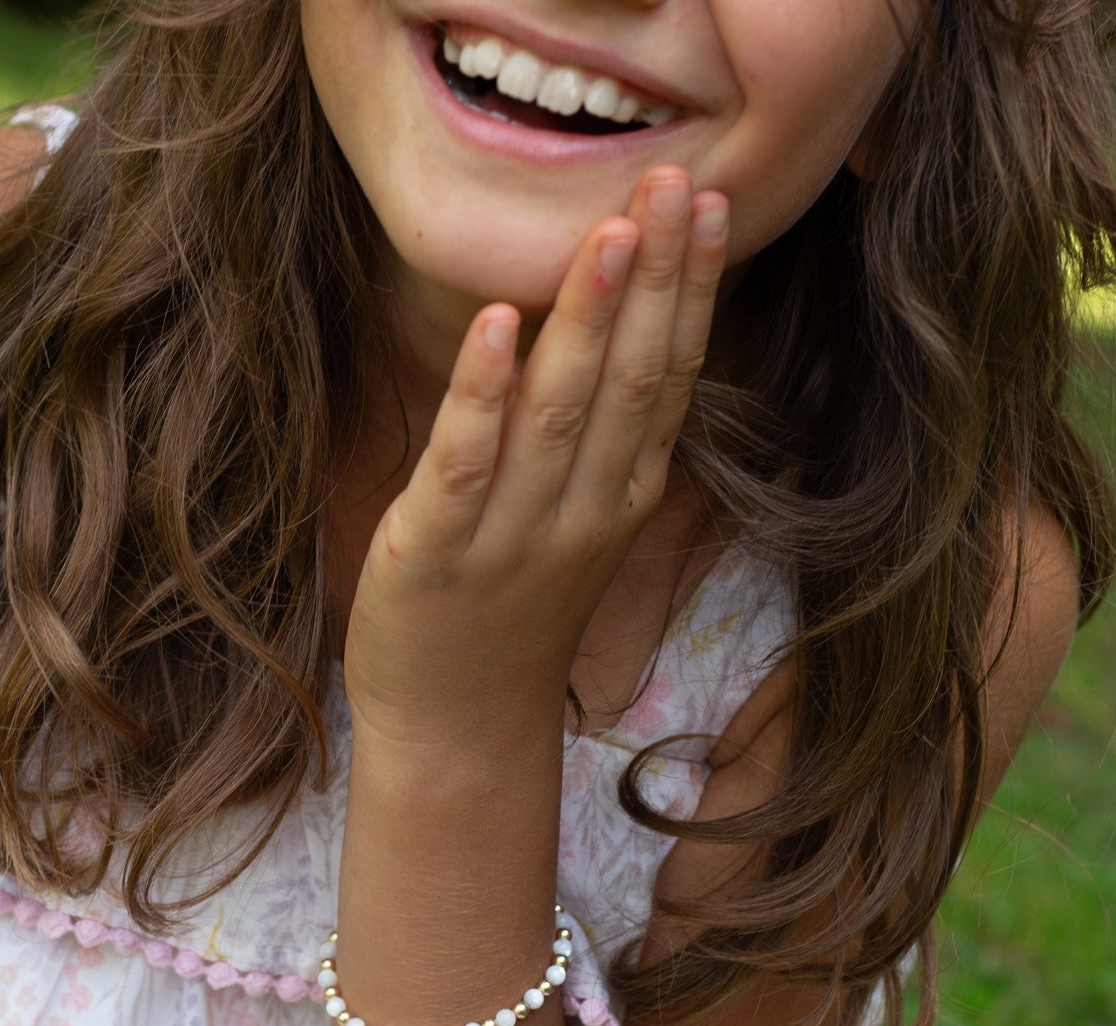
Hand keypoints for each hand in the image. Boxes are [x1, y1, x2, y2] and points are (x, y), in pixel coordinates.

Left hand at [343, 167, 728, 750]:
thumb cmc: (508, 617)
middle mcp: (582, 513)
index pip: (667, 379)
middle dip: (654, 280)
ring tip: (610, 232)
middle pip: (630, 383)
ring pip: (561, 414)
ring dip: (588, 320)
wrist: (458, 727)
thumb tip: (605, 336)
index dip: (687, 291)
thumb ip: (594, 444)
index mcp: (618, 499)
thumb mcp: (572, 529)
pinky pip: (465, 465)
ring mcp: (512, 536)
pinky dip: (483, 394)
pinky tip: (502, 324)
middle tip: (671, 181)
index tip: (705, 206)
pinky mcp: (438, 552)